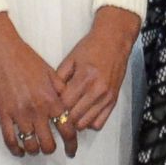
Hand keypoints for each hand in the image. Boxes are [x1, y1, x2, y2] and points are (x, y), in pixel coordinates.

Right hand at [0, 13, 73, 158]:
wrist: (2, 49)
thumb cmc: (27, 58)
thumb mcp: (50, 73)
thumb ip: (61, 92)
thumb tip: (69, 107)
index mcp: (52, 99)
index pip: (67, 128)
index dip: (71, 143)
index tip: (72, 150)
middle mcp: (37, 109)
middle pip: (48, 142)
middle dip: (52, 149)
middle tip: (52, 148)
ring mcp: (18, 113)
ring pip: (29, 144)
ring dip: (34, 150)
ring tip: (36, 148)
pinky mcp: (2, 113)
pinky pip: (9, 139)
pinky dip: (15, 149)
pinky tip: (19, 150)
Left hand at [55, 6, 139, 133]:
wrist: (115, 40)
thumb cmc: (91, 47)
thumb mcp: (70, 59)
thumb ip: (59, 79)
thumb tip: (50, 99)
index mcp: (84, 78)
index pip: (64, 105)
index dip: (54, 109)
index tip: (50, 108)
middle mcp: (97, 90)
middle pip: (74, 117)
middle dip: (63, 118)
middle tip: (58, 113)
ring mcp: (107, 97)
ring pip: (86, 124)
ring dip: (75, 122)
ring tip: (70, 113)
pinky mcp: (114, 100)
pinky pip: (99, 123)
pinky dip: (90, 122)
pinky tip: (84, 113)